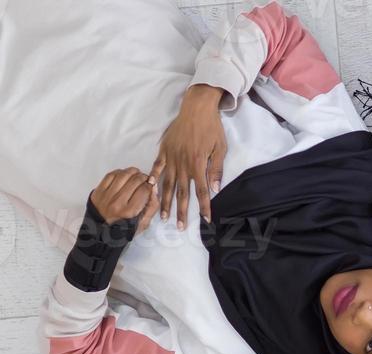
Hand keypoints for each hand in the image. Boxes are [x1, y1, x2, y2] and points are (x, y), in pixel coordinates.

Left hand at [89, 168, 157, 234]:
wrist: (102, 233)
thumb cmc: (124, 229)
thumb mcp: (143, 223)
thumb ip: (152, 206)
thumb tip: (154, 188)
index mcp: (130, 212)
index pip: (145, 190)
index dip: (151, 184)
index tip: (151, 184)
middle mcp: (117, 202)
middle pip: (135, 180)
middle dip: (143, 177)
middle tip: (145, 179)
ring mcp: (107, 195)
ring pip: (123, 174)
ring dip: (132, 172)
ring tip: (136, 174)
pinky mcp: (98, 191)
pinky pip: (111, 175)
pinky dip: (120, 172)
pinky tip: (124, 175)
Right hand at [153, 84, 227, 227]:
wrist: (197, 107)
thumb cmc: (212, 128)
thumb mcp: (220, 149)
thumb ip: (216, 170)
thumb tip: (214, 190)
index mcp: (198, 164)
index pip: (201, 191)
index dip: (204, 206)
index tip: (205, 220)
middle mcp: (183, 163)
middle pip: (181, 192)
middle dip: (181, 211)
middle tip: (179, 227)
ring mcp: (171, 156)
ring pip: (167, 183)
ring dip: (164, 201)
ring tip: (162, 215)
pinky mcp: (164, 149)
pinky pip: (157, 166)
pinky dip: (153, 177)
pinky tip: (150, 188)